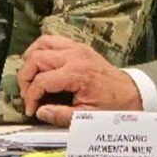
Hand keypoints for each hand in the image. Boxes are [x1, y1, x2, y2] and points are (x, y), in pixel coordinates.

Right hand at [17, 35, 142, 126]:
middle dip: (26, 78)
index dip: (31, 97)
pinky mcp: (78, 46)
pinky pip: (54, 40)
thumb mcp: (87, 116)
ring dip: (31, 59)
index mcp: (77, 74)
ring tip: (31, 78)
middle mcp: (75, 56)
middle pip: (37, 58)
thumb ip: (61, 115)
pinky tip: (41, 65)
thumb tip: (40, 112)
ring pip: (42, 43)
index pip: (42, 81)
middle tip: (28, 95)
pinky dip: (42, 49)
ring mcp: (77, 48)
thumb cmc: (111, 104)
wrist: (130, 92)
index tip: (31, 110)